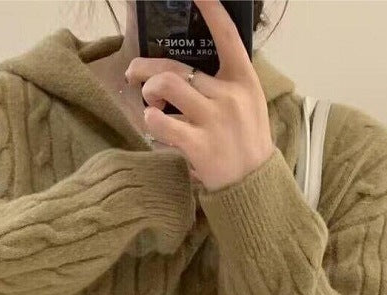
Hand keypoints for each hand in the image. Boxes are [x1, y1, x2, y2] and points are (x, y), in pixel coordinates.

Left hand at [125, 0, 274, 191]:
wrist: (253, 185)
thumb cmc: (246, 144)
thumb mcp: (248, 105)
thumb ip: (224, 84)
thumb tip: (187, 70)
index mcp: (244, 81)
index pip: (228, 37)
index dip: (212, 10)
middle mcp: (229, 96)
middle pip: (176, 67)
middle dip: (145, 68)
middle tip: (133, 74)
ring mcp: (214, 120)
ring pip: (166, 87)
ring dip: (148, 92)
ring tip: (149, 105)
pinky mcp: (199, 145)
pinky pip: (161, 123)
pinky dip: (151, 122)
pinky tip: (155, 126)